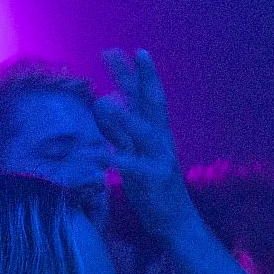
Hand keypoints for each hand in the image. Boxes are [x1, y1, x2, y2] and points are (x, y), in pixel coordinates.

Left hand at [94, 48, 197, 240]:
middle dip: (135, 78)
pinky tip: (98, 155)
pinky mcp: (154, 180)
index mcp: (157, 133)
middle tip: (119, 54)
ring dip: (124, 117)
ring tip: (104, 103)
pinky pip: (133, 168)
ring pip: (144, 132)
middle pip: (149, 103)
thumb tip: (102, 104)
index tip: (128, 51)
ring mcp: (160, 158)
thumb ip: (118, 131)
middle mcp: (161, 140)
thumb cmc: (152, 188)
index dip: (139, 75)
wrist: (175, 222)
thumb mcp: (132, 154)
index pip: (147, 98)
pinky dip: (116, 160)